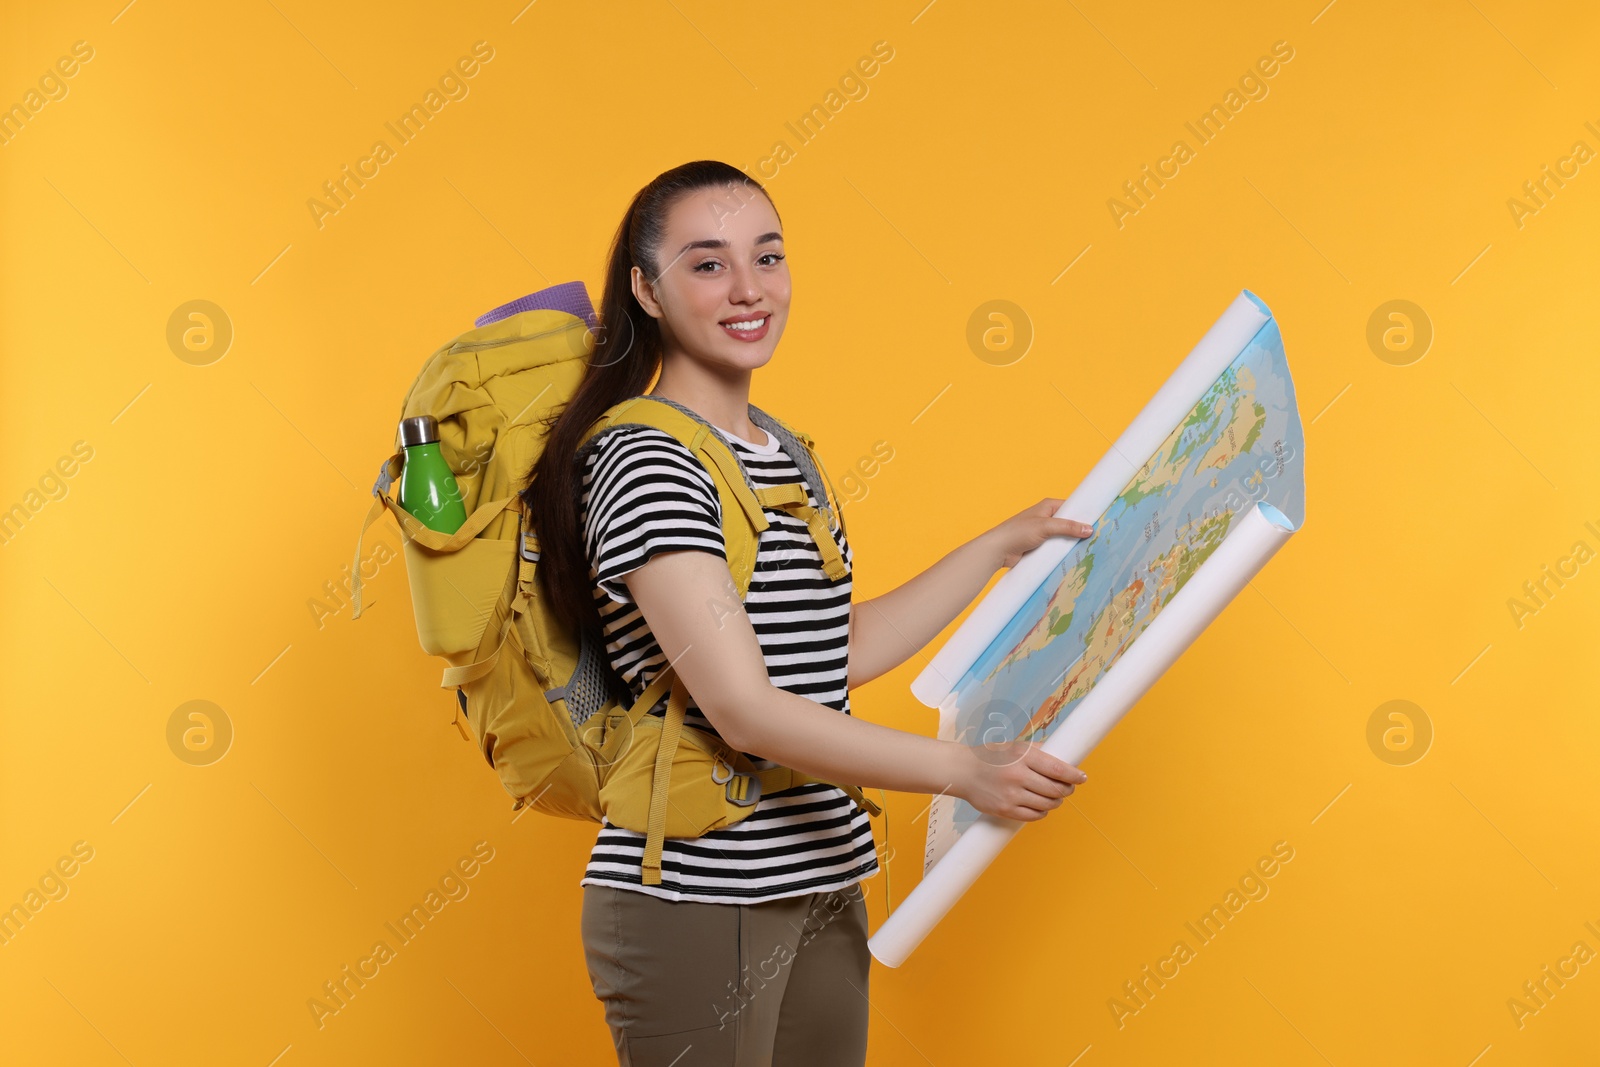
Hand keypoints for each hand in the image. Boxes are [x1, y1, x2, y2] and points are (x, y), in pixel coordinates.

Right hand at [949, 740, 1086, 821]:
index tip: (1082, 777)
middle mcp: (1018, 775)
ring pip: (1047, 804)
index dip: (1074, 775)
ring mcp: (1011, 795)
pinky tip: (1040, 805)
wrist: (962, 771)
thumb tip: (1065, 757)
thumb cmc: (991, 757)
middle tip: (1069, 788)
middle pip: (1055, 789)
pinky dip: (1042, 812)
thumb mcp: (1014, 746)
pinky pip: (1034, 816)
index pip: (1057, 769)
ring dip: (1056, 802)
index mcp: (1022, 756)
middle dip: (1067, 790)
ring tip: (1054, 797)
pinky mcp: (1005, 810)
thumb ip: (1038, 751)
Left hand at [987, 497, 1093, 569]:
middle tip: (1098, 538)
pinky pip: (1056, 549)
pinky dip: (1063, 553)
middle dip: (1080, 531)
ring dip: (1071, 544)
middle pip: (1069, 524)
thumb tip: (1088, 529)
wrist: (998, 550)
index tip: (1100, 521)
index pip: (1072, 507)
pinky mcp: (1040, 547)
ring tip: (1091, 550)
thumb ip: (1067, 527)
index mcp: (1048, 507)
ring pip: (1063, 538)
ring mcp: (1044, 533)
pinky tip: (1074, 559)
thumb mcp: (1045, 527)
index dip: (1084, 514)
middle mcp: (1046, 518)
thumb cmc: (1017, 532)